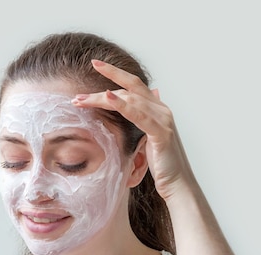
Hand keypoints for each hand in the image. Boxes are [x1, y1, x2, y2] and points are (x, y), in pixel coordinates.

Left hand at [71, 59, 195, 199]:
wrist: (178, 184)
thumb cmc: (160, 165)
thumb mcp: (146, 140)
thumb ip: (141, 123)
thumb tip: (133, 110)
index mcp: (157, 109)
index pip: (134, 85)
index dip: (115, 72)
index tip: (95, 64)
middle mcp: (162, 109)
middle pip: (130, 88)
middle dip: (106, 81)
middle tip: (83, 82)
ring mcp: (163, 119)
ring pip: (131, 100)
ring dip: (103, 97)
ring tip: (82, 99)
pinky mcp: (162, 133)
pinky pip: (139, 115)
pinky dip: (123, 105)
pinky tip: (108, 98)